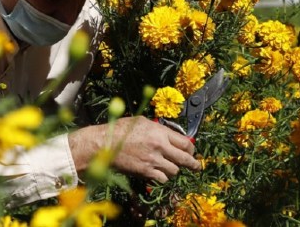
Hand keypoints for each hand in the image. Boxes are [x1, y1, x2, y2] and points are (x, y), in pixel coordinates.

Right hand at [68, 116, 200, 182]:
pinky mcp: (146, 172)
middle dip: (193, 164)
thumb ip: (157, 128)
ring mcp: (153, 160)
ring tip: (169, 167)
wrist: (104, 144)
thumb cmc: (120, 130)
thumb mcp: (141, 121)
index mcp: (159, 132)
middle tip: (195, 166)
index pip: (185, 143)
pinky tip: (158, 173)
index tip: (190, 151)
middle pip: (185, 159)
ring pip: (175, 170)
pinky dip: (162, 177)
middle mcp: (160, 146)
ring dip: (173, 170)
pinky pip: (163, 179)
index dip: (190, 149)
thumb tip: (169, 134)